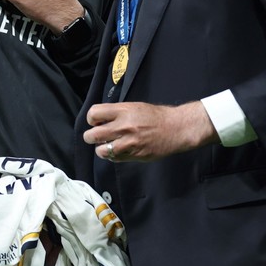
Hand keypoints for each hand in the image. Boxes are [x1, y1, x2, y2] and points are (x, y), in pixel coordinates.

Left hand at [81, 101, 217, 161]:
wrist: (175, 128)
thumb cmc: (156, 117)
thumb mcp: (134, 107)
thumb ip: (117, 112)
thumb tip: (100, 119)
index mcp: (123, 111)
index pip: (94, 114)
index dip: (92, 119)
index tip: (95, 122)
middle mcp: (124, 127)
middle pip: (93, 135)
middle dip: (90, 136)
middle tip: (95, 136)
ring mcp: (128, 143)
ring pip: (101, 150)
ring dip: (101, 148)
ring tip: (107, 145)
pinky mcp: (134, 155)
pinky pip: (114, 158)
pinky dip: (112, 156)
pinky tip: (118, 150)